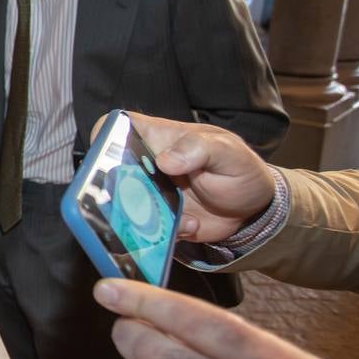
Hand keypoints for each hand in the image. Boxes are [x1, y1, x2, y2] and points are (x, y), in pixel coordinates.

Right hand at [96, 112, 274, 243]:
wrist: (254, 209)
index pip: (117, 126)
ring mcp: (149, 194)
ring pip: (125, 205)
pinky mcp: (157, 220)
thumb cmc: (240, 169)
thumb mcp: (228, 152)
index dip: (105, 136)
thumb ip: (199, 149)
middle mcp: (146, 164)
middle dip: (120, 189)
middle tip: (145, 199)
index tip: (109, 156)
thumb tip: (165, 160)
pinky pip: (146, 229)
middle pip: (111, 171)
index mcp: (157, 138)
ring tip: (181, 219)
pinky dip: (166, 232)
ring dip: (145, 217)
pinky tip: (191, 226)